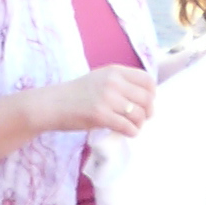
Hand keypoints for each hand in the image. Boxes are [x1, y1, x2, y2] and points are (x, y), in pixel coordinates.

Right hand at [40, 66, 155, 140]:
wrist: (53, 104)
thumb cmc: (75, 95)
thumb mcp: (100, 78)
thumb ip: (119, 82)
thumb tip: (140, 96)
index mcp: (116, 71)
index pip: (147, 80)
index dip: (152, 94)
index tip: (147, 103)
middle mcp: (114, 82)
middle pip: (146, 98)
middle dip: (148, 112)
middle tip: (143, 119)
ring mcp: (107, 99)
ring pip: (138, 114)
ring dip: (139, 124)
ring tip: (132, 127)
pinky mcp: (100, 116)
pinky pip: (126, 126)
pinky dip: (131, 132)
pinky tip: (127, 133)